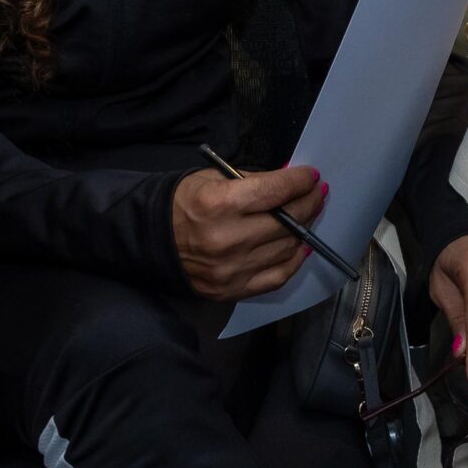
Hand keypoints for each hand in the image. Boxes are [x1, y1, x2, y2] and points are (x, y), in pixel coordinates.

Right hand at [172, 164, 323, 300]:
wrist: (150, 239)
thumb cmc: (183, 203)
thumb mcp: (213, 178)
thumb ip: (254, 181)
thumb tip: (291, 183)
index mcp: (219, 205)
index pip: (275, 192)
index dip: (300, 182)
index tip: (312, 177)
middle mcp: (227, 239)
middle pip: (287, 220)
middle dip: (309, 203)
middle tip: (317, 194)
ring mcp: (231, 269)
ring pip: (287, 247)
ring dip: (304, 229)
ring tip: (308, 216)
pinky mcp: (232, 290)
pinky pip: (277, 276)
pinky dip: (294, 260)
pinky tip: (300, 246)